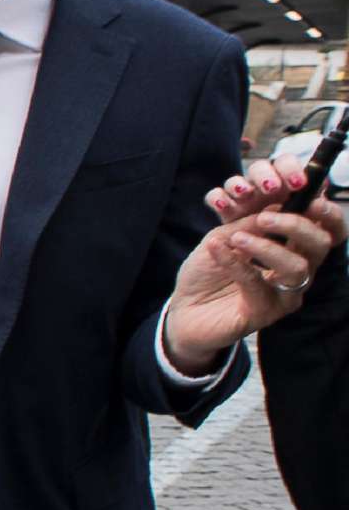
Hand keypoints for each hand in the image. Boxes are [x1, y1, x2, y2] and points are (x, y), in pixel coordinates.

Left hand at [162, 169, 343, 366]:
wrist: (181, 310)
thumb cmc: (207, 271)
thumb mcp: (225, 236)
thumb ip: (249, 222)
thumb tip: (274, 205)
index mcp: (294, 250)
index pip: (327, 230)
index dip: (328, 213)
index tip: (311, 196)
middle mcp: (298, 273)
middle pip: (320, 245)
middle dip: (296, 225)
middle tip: (264, 218)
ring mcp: (285, 296)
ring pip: (296, 266)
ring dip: (266, 246)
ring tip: (237, 237)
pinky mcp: (264, 313)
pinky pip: (256, 283)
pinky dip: (235, 262)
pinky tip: (215, 248)